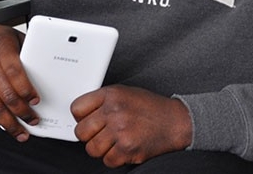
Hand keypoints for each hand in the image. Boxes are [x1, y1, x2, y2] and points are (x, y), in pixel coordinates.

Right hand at [0, 20, 39, 141]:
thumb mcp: (13, 36)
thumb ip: (27, 52)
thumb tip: (45, 71)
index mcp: (0, 46)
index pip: (14, 72)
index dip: (26, 89)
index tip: (36, 101)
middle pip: (5, 92)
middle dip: (21, 111)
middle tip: (33, 119)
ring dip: (9, 121)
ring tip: (21, 132)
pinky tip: (7, 124)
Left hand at [71, 84, 192, 166]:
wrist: (176, 122)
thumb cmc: (150, 107)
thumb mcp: (124, 92)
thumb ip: (102, 101)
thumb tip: (83, 113)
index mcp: (110, 95)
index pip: (76, 108)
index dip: (79, 117)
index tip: (85, 120)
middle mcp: (114, 112)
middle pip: (81, 131)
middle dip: (88, 135)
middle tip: (98, 133)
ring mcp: (120, 132)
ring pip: (91, 148)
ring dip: (99, 148)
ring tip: (110, 142)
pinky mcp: (128, 150)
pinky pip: (107, 160)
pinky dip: (113, 158)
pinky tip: (121, 149)